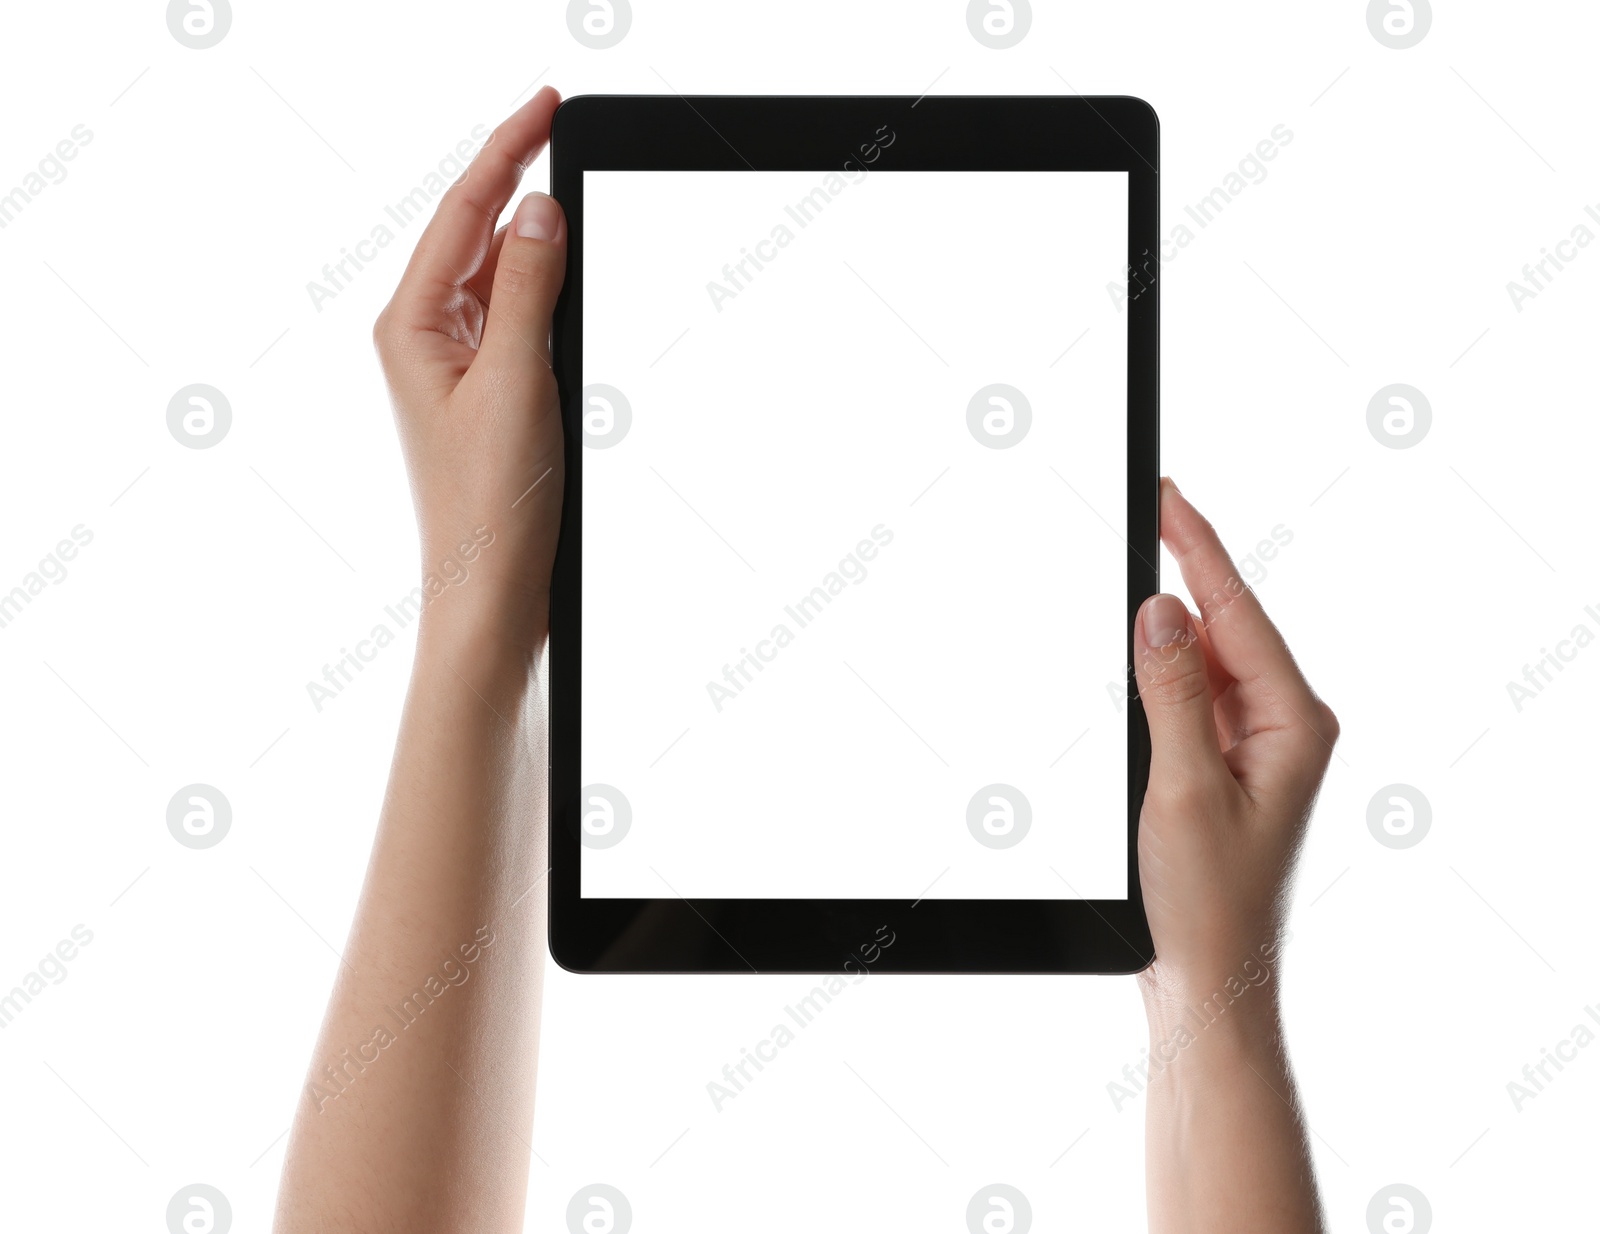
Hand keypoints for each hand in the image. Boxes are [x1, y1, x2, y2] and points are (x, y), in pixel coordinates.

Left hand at [372, 87, 567, 655]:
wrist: (490, 594)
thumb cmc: (491, 504)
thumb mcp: (516, 381)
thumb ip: (526, 288)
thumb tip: (539, 208)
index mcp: (411, 325)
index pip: (463, 212)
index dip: (506, 149)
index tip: (546, 103)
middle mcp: (422, 338)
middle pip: (471, 231)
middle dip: (513, 175)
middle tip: (557, 121)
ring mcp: (452, 367)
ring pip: (491, 272)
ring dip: (527, 232)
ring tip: (563, 182)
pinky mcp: (484, 395)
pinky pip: (509, 316)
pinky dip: (538, 286)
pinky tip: (560, 272)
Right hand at [1133, 478, 1339, 1008]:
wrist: (1208, 978)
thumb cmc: (1207, 902)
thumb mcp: (1182, 787)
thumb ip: (1173, 690)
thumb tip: (1161, 610)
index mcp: (1294, 722)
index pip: (1238, 611)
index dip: (1198, 546)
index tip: (1167, 493)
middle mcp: (1284, 724)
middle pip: (1227, 622)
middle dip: (1185, 564)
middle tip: (1149, 502)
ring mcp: (1254, 743)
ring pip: (1206, 654)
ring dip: (1169, 616)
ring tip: (1140, 551)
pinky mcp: (1223, 762)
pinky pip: (1191, 691)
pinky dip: (1160, 664)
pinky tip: (1136, 642)